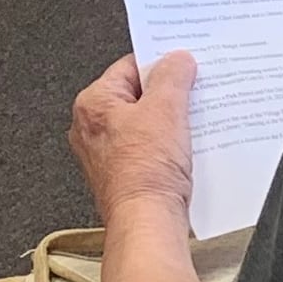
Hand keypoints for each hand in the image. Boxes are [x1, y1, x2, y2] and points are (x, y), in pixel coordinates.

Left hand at [68, 52, 197, 221]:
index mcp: (93, 104)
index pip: (130, 66)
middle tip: (190, 95)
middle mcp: (91, 128)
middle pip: (137, 95)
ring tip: (189, 124)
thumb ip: (172, 74)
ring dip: (169, 121)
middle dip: (167, 95)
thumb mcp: (166, 107)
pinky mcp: (121, 174)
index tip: (183, 65)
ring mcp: (105, 154)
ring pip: (144, 122)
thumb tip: (176, 59)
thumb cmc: (145, 173)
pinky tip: (183, 149)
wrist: (147, 221)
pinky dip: (165, 145)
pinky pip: (146, 147)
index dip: (160, 64)